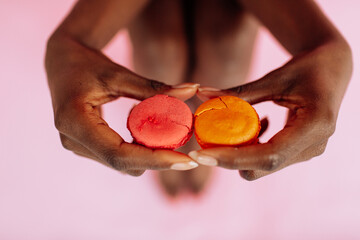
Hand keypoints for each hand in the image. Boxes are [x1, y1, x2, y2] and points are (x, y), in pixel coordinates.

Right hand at [46, 36, 198, 175]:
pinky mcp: (85, 146)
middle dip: (156, 159)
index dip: (154, 160)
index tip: (185, 161)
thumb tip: (192, 90)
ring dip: (147, 155)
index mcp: (74, 121)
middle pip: (122, 164)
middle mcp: (72, 140)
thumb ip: (153, 87)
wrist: (63, 63)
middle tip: (185, 149)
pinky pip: (117, 158)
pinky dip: (137, 150)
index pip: (118, 154)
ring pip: (121, 164)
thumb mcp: (119, 73)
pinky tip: (149, 134)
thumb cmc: (87, 63)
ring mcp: (77, 147)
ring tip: (166, 135)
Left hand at [191, 42, 351, 179]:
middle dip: (229, 159)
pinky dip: (253, 147)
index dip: (232, 158)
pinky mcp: (301, 151)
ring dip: (240, 153)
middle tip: (203, 145)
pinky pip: (269, 159)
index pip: (268, 155)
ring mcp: (308, 152)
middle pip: (262, 167)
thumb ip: (239, 92)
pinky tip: (258, 124)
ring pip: (263, 167)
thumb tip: (201, 94)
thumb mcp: (274, 77)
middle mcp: (313, 146)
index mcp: (314, 126)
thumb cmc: (306, 67)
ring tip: (234, 127)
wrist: (332, 70)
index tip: (202, 155)